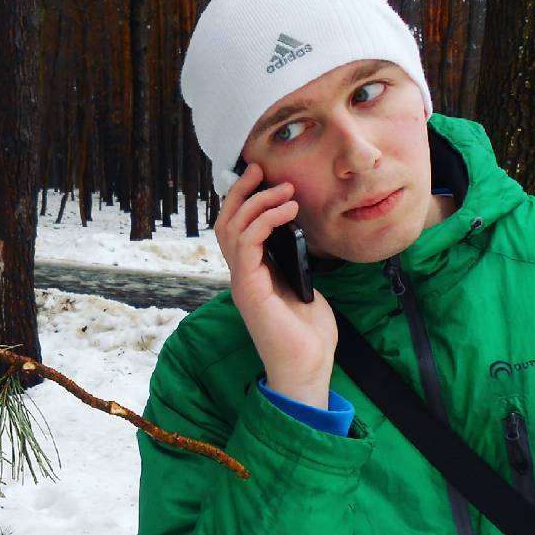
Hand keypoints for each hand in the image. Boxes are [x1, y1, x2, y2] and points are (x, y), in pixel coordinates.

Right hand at [214, 162, 337, 408]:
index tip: (263, 176)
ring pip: (232, 229)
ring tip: (284, 189)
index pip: (236, 228)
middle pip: (226, 222)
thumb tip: (301, 234)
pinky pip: (247, 244)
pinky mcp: (249, 288)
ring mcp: (242, 281)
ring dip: (256, 202)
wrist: (306, 366)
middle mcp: (241, 274)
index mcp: (252, 273)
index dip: (244, 199)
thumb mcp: (303, 286)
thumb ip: (294, 261)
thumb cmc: (308, 333)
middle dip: (240, 192)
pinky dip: (264, 221)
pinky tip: (287, 211)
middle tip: (259, 168)